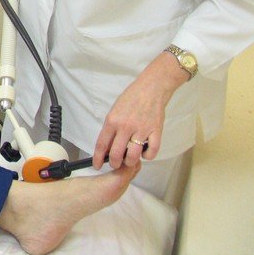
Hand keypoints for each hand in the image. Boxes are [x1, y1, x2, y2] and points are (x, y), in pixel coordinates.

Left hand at [92, 51, 187, 169]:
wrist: (151, 89)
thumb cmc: (130, 98)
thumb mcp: (114, 111)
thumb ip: (111, 128)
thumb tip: (107, 146)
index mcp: (112, 121)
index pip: (102, 144)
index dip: (98, 158)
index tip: (97, 166)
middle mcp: (125, 127)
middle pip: (116, 154)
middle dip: (114, 163)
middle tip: (115, 164)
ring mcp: (141, 130)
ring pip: (133, 156)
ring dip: (130, 161)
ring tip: (129, 159)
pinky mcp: (156, 131)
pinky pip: (151, 151)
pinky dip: (147, 156)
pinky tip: (144, 152)